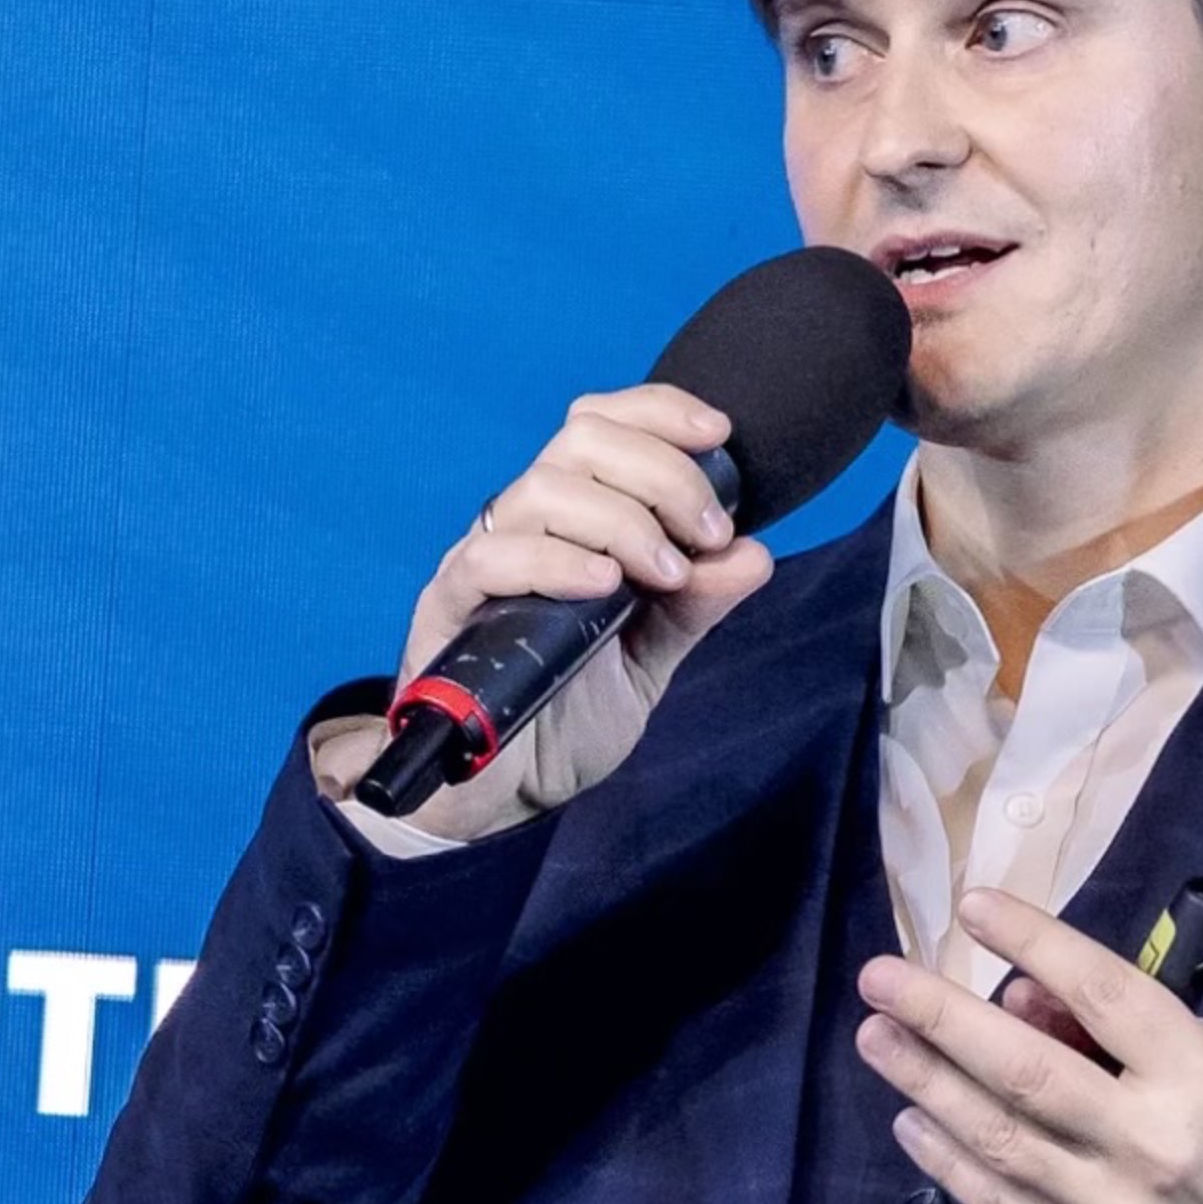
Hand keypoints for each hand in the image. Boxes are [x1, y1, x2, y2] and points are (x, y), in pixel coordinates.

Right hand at [314, 383, 773, 839]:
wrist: (509, 792)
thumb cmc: (569, 710)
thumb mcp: (652, 655)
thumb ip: (696, 605)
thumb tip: (753, 554)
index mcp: (571, 521)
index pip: (601, 425)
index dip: (657, 412)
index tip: (718, 434)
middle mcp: (525, 526)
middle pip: (581, 441)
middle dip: (661, 473)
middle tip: (705, 533)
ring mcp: (484, 562)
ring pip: (543, 489)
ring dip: (621, 519)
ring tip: (664, 574)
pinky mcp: (449, 609)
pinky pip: (492, 558)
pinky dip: (557, 561)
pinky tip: (603, 585)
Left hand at [855, 888, 1202, 1203]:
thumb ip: (1130, 1031)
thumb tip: (1026, 997)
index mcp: (1198, 1077)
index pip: (1101, 994)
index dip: (1034, 942)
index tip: (975, 905)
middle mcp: (1149, 1142)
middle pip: (1023, 1070)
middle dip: (941, 1018)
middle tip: (879, 978)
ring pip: (996, 1138)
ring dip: (925, 1082)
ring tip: (877, 1036)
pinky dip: (949, 1161)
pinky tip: (912, 1120)